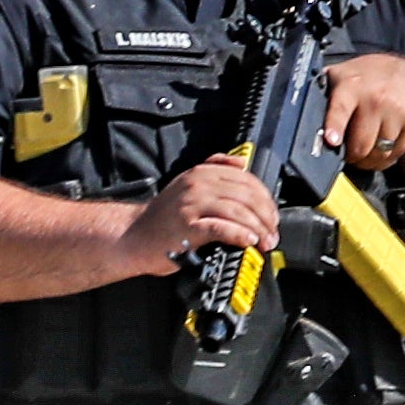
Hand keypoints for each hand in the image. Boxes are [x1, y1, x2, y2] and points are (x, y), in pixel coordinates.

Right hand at [128, 158, 280, 268]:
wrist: (131, 236)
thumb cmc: (162, 217)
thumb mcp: (187, 184)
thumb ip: (213, 170)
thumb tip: (240, 162)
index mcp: (201, 173)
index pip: (247, 180)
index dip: (266, 199)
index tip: (273, 216)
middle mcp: (197, 185)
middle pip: (247, 196)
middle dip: (266, 217)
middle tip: (272, 233)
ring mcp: (191, 205)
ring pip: (238, 211)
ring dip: (258, 229)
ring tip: (264, 241)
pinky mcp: (186, 226)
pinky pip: (221, 227)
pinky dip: (239, 234)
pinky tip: (248, 241)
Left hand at [321, 56, 404, 177]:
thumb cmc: (366, 78)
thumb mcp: (340, 76)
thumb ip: (322, 94)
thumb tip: (295, 116)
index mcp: (351, 86)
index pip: (341, 109)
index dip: (336, 127)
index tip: (332, 141)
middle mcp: (376, 99)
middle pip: (361, 144)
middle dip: (351, 155)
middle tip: (348, 152)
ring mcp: (398, 112)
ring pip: (379, 153)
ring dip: (368, 159)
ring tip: (364, 150)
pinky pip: (396, 153)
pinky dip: (386, 157)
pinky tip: (380, 148)